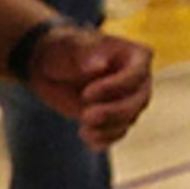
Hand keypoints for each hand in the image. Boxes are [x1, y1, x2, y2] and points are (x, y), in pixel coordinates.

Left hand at [24, 26, 153, 148]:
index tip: (86, 93)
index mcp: (136, 56)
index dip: (115, 87)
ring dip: (107, 128)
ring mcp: (128, 98)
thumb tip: (100, 66)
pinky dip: (104, 139)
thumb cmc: (65, 51)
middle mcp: (139, 78)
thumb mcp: (72, 49)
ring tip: (83, 130)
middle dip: (113, 112)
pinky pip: (118, 132)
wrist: (50, 67)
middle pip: (138, 101)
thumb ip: (86, 55)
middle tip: (85, 116)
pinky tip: (87, 139)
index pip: (137, 74)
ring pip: (129, 119)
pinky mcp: (114, 116)